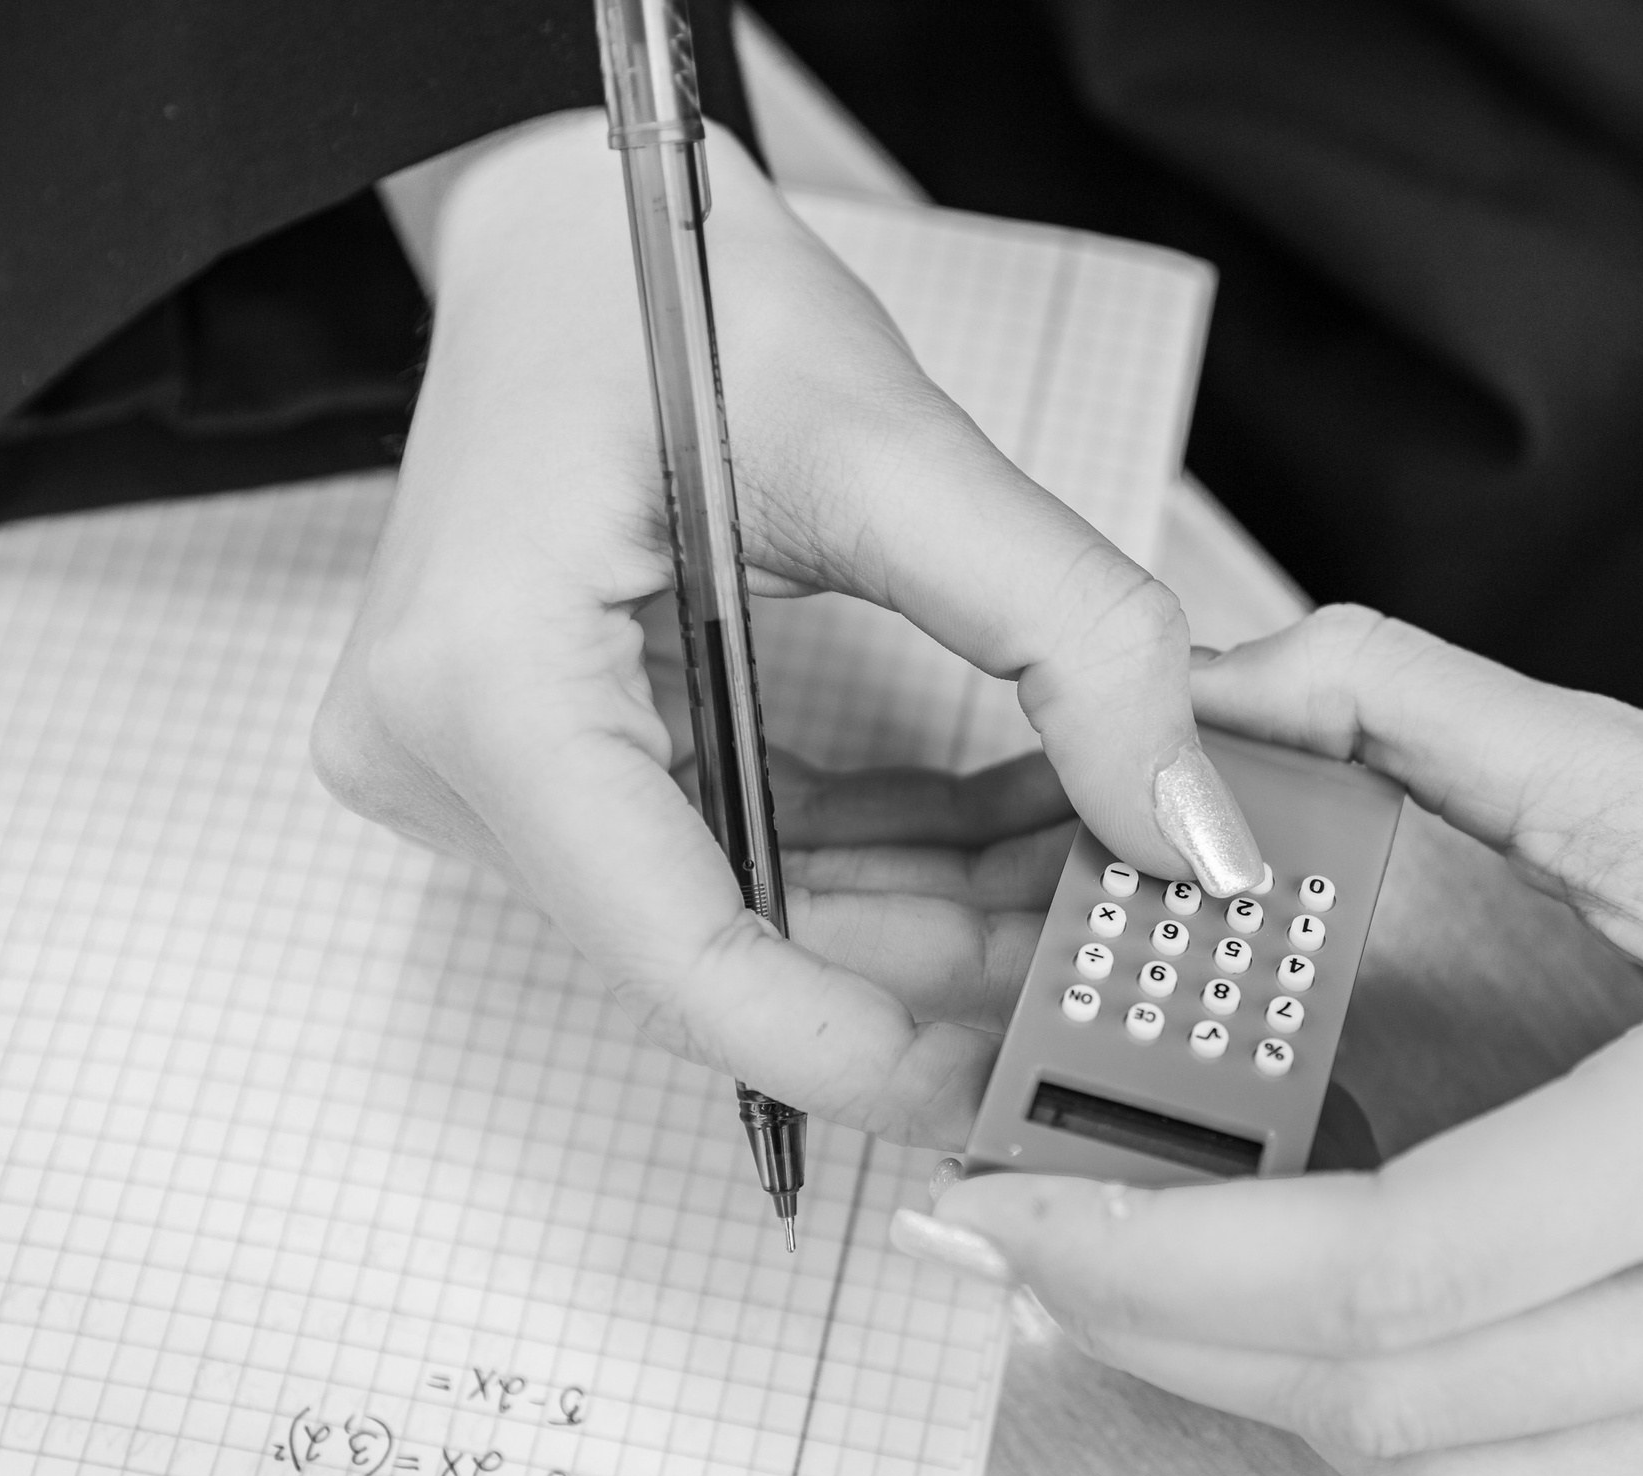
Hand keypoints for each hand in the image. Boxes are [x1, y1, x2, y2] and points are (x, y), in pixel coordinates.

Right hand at [310, 113, 1258, 1144]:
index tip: (1020, 1089)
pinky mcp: (553, 756)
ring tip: (1106, 884)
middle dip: (945, 964)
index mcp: (485, 688)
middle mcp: (450, 758)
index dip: (866, 1047)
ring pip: (753, 907)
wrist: (567, 219)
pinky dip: (883, 848)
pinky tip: (1026, 827)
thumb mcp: (893, 448)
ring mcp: (492, 769)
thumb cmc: (675, 285)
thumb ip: (1067, 639)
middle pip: (733, 939)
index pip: (686, 950)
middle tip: (1122, 971)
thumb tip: (1192, 831)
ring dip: (934, 907)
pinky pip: (740, 847)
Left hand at [896, 605, 1642, 1475]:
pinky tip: (1285, 1325)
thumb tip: (1226, 679)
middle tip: (1016, 1228)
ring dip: (1241, 1385)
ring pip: (1434, 1474)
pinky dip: (1366, 1423)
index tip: (1009, 1194)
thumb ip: (1432, 712)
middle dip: (1156, 1324)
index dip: (1164, 1250)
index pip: (1397, 1262)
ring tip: (1119, 1267)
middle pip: (1387, 1398)